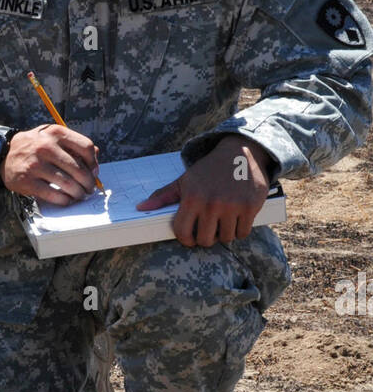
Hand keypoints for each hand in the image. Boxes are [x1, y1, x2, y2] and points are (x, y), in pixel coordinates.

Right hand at [1, 123, 100, 205]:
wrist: (5, 154)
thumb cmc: (35, 146)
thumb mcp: (53, 137)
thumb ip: (74, 145)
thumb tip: (95, 163)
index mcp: (56, 133)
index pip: (85, 147)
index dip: (93, 163)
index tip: (94, 172)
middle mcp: (46, 147)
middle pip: (78, 169)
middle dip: (88, 183)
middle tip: (89, 189)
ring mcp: (36, 164)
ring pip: (67, 183)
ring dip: (78, 193)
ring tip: (80, 196)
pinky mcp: (28, 181)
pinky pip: (53, 194)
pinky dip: (64, 200)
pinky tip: (66, 200)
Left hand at [136, 136, 272, 247]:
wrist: (242, 151)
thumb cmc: (209, 169)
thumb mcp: (185, 180)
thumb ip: (163, 196)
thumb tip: (140, 207)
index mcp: (192, 198)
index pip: (183, 233)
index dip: (186, 239)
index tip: (191, 237)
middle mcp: (212, 203)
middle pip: (205, 240)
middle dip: (206, 237)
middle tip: (209, 227)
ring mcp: (232, 206)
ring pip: (226, 238)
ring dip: (224, 233)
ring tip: (224, 221)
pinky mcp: (251, 206)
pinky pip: (243, 233)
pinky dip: (240, 230)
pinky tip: (237, 218)